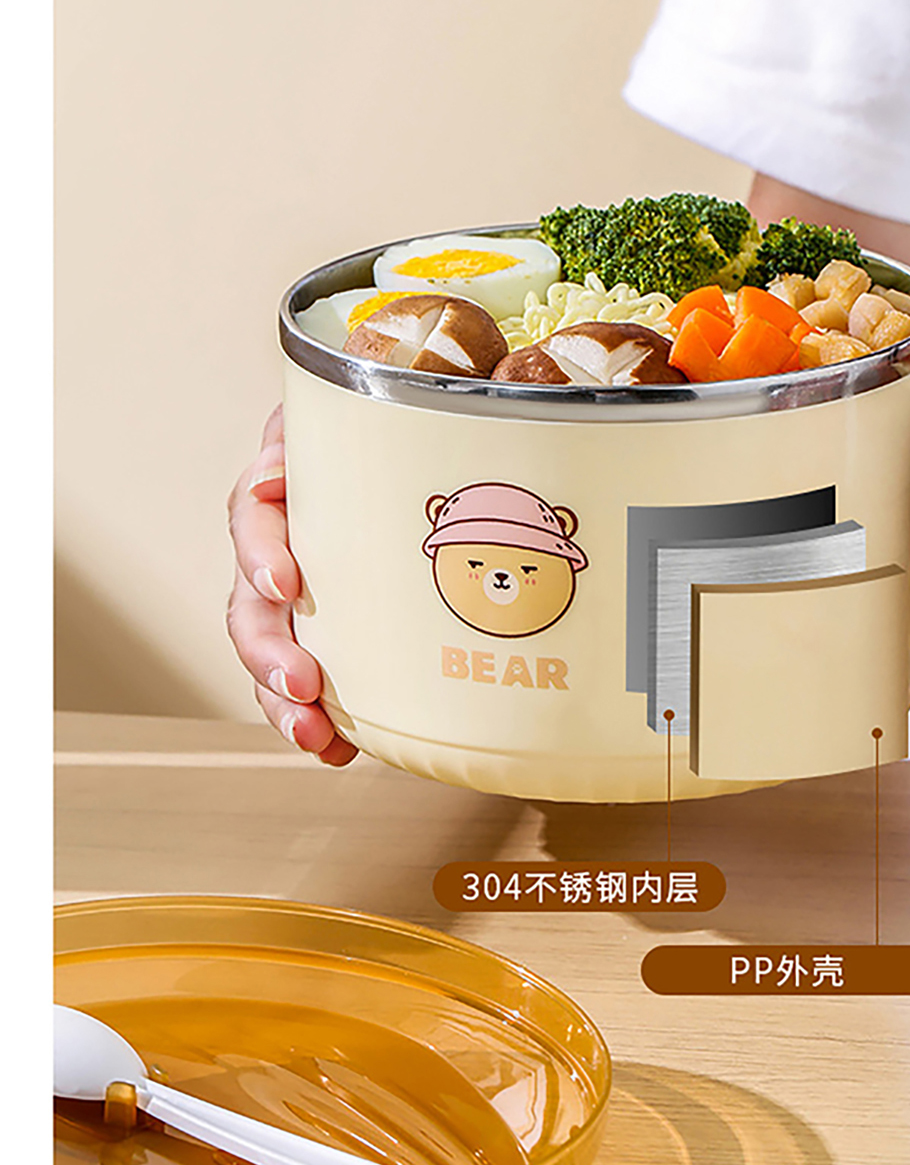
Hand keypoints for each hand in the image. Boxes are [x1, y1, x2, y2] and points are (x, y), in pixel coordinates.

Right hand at [226, 407, 357, 763]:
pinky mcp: (324, 638)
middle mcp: (276, 550)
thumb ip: (319, 427)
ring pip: (270, 656)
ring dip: (284, 702)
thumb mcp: (354, 414)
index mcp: (280, 492)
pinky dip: (320, 724)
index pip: (251, 519)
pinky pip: (307, 688)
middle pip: (250, 607)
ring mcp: (295, 602)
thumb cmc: (379, 428)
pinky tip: (340, 750)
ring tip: (315, 736)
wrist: (404, 456)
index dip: (260, 554)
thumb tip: (271, 477)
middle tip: (301, 685)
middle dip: (270, 652)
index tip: (284, 584)